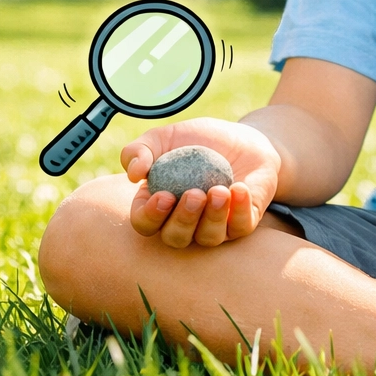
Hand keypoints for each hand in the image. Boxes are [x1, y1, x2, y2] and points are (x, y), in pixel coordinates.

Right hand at [121, 117, 280, 248]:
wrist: (240, 138)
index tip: (163, 196)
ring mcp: (213, 227)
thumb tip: (134, 173)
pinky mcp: (241, 224)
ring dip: (213, 217)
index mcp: (158, 206)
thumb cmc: (197, 140)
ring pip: (208, 237)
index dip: (150, 216)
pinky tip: (239, 189)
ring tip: (220, 191)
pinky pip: (240, 227)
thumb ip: (139, 150)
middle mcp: (184, 223)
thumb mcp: (164, 137)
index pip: (145, 223)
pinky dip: (240, 210)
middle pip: (175, 238)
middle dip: (183, 220)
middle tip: (194, 194)